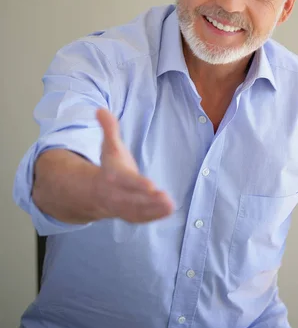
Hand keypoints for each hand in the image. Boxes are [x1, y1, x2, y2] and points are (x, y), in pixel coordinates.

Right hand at [93, 108, 173, 222]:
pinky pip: (141, 218)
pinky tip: (169, 211)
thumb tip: (100, 109)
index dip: (138, 184)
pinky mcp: (131, 214)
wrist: (96, 191)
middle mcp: (116, 194)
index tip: (152, 186)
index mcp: (112, 176)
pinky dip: (154, 217)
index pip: (126, 181)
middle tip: (167, 199)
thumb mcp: (109, 146)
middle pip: (132, 200)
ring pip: (138, 211)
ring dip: (154, 210)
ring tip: (171, 206)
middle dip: (149, 201)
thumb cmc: (109, 165)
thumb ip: (109, 129)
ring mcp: (122, 207)